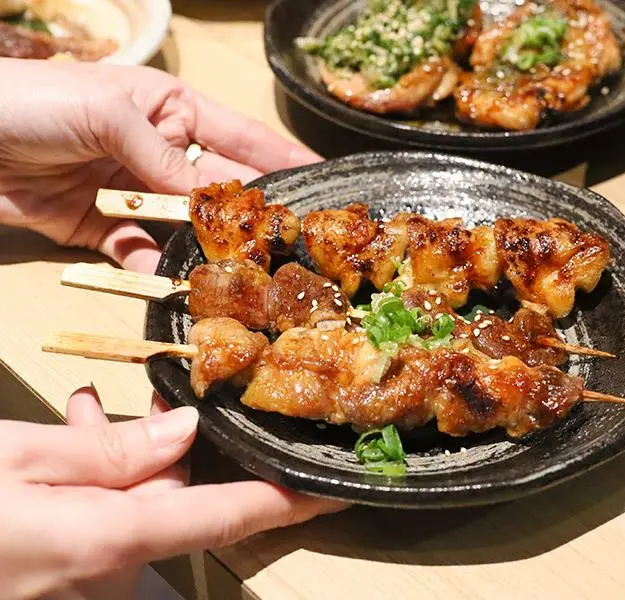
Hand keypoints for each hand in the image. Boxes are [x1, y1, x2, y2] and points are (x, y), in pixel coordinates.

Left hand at [0, 58, 319, 273]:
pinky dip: (153, 270)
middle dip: (247, 220)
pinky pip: (141, 254)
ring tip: (235, 275)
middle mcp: (162, 153)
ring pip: (185, 230)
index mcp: (174, 111)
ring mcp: (135, 194)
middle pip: (219, 193)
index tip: (323, 183)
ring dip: (204, 252)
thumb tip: (215, 204)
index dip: (284, 161)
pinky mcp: (104, 229)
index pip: (242, 139)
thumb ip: (167, 160)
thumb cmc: (35, 101)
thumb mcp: (111, 116)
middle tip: (285, 247)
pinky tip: (169, 283)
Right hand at [0, 386, 344, 599]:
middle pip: (172, 503)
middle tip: (130, 405)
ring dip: (116, 466)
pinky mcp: (58, 582)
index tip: (337, 489)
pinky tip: (63, 452)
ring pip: (131, 510)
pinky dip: (91, 491)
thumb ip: (108, 451)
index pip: (228, 515)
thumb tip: (182, 432)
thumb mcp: (14, 460)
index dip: (291, 502)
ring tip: (86, 416)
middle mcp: (104, 577)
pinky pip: (99, 530)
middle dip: (162, 453)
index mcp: (107, 540)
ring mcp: (78, 588)